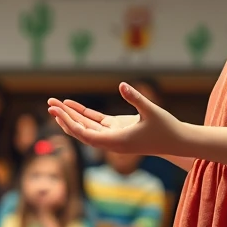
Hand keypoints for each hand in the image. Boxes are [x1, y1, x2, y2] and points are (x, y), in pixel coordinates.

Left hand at [48, 82, 185, 154]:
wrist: (176, 142)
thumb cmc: (166, 128)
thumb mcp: (151, 111)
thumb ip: (136, 98)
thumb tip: (122, 85)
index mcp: (116, 142)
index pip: (86, 135)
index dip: (70, 124)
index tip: (58, 113)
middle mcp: (110, 141)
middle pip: (81, 131)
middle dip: (64, 118)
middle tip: (49, 104)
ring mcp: (112, 135)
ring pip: (86, 126)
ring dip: (70, 116)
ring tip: (54, 103)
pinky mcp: (116, 129)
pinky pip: (94, 121)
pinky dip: (82, 114)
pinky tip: (70, 105)